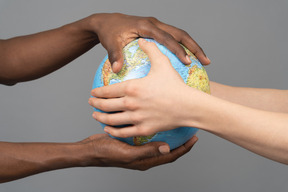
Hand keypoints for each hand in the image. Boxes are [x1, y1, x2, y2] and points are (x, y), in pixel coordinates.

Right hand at [80, 134, 197, 169]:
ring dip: (167, 134)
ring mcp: (139, 148)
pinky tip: (155, 120)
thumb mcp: (127, 153)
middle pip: (168, 149)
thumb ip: (147, 151)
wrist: (90, 151)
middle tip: (188, 129)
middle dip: (179, 141)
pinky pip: (148, 136)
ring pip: (158, 141)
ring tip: (175, 123)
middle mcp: (145, 155)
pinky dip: (154, 130)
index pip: (171, 155)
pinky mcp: (133, 142)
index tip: (194, 139)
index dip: (184, 148)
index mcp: (146, 160)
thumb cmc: (107, 154)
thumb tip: (167, 148)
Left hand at [89, 38, 204, 137]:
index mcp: (131, 88)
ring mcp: (136, 119)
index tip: (93, 92)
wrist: (188, 106)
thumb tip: (142, 39)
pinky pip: (123, 133)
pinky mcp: (143, 130)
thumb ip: (151, 50)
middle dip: (95, 103)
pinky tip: (108, 130)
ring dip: (100, 118)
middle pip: (105, 105)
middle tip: (91, 102)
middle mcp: (130, 104)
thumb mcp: (163, 63)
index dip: (97, 92)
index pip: (107, 91)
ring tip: (95, 115)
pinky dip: (113, 132)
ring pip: (111, 120)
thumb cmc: (175, 85)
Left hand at [91, 13, 209, 72]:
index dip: (178, 49)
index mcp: (146, 26)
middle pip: (181, 34)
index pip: (166, 38)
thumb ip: (115, 55)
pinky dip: (184, 47)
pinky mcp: (158, 30)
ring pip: (181, 35)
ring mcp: (158, 26)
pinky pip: (175, 38)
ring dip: (193, 47)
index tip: (188, 62)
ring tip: (204, 61)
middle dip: (195, 47)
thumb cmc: (110, 33)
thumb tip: (116, 70)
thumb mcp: (111, 43)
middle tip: (206, 61)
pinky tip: (189, 60)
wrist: (108, 22)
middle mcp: (155, 24)